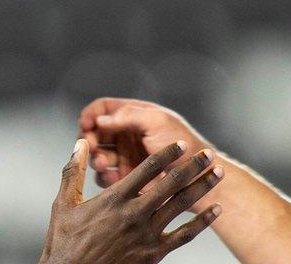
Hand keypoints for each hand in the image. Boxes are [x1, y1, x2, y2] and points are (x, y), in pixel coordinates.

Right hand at [39, 139, 222, 263]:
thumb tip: (79, 143)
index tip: (180, 143)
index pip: (146, 169)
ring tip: (218, 174)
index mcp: (115, 198)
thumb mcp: (64, 204)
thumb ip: (73, 171)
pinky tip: (216, 211)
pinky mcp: (153, 253)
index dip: (166, 153)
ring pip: (180, 205)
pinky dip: (202, 222)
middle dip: (192, 166)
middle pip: (170, 183)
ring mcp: (146, 234)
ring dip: (201, 187)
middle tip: (208, 153)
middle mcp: (134, 213)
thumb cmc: (65, 241)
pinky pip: (184, 235)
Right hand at [79, 98, 217, 209]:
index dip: (91, 115)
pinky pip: (108, 178)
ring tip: (103, 165)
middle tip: (93, 149)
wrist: (205, 181)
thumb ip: (129, 116)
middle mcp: (129, 135)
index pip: (103, 109)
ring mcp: (128, 158)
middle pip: (96, 133)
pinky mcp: (130, 180)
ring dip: (97, 159)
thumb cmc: (187, 147)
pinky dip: (106, 178)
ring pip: (99, 156)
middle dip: (91, 140)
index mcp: (135, 116)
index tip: (85, 125)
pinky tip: (113, 180)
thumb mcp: (158, 123)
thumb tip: (100, 120)